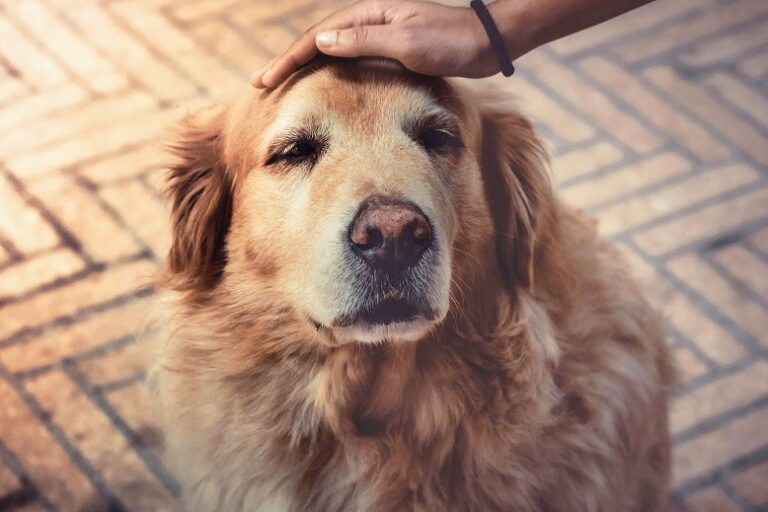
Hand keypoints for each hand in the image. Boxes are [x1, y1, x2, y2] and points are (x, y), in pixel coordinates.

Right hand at [250, 0, 503, 87]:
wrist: (485, 42)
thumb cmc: (450, 42)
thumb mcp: (406, 43)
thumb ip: (364, 42)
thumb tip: (320, 43)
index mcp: (368, 15)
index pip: (316, 38)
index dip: (288, 59)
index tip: (266, 79)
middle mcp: (369, 20)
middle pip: (317, 41)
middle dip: (288, 61)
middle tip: (261, 82)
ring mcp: (378, 33)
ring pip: (330, 50)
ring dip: (304, 65)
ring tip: (281, 82)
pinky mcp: (389, 47)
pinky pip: (348, 58)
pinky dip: (328, 69)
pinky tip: (322, 81)